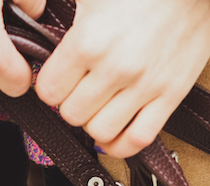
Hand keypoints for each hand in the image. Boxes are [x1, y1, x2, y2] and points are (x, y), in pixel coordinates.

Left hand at [34, 0, 209, 157]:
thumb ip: (63, 17)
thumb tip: (38, 30)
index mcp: (88, 40)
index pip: (48, 91)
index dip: (49, 86)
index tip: (57, 79)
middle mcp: (114, 67)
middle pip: (72, 114)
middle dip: (70, 103)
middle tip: (79, 90)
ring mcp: (144, 85)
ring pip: (100, 132)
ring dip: (94, 122)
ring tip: (99, 106)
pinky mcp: (171, 94)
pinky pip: (138, 139)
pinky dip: (121, 144)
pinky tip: (115, 133)